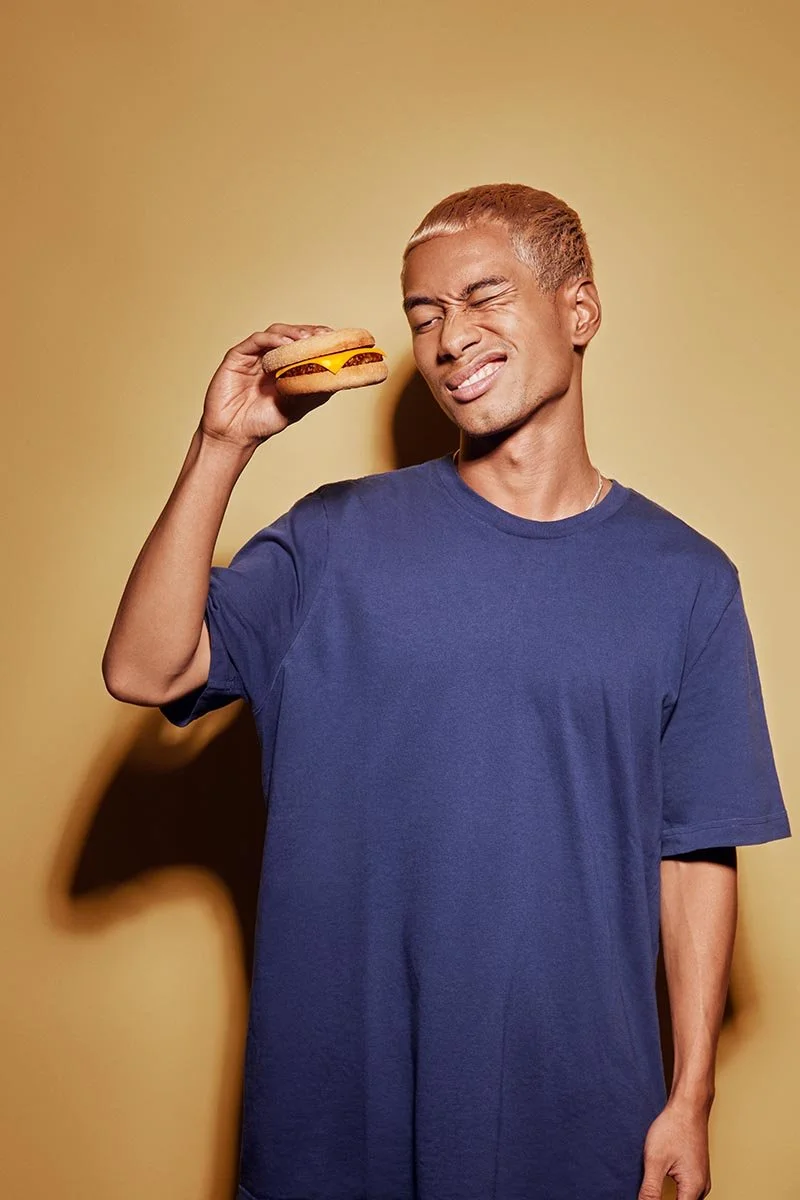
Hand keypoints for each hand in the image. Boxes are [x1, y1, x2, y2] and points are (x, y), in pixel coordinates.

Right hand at [200, 322, 335, 449]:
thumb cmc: (263, 422)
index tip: (335, 339)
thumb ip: (312, 389)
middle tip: (323, 335)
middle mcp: (270, 358)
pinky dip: (272, 339)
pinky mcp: (237, 356)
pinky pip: (256, 340)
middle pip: (291, 334)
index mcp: (285, 368)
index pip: (304, 346)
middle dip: (309, 333)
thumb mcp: (296, 405)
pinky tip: (285, 343)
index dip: (319, 340)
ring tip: (306, 339)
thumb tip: (337, 375)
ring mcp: (254, 356)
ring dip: (292, 333)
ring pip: (275, 332)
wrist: (235, 435)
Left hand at [637, 1100, 711, 1198]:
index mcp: (693, 1188)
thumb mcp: (655, 1160)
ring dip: (670, 1198)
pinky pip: (688, 1192)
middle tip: (648, 1193)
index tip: (647, 1198)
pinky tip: (662, 1187)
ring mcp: (701, 1180)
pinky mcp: (697, 1172)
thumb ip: (650, 1190)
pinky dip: (675, 1194)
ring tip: (652, 1192)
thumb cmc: (674, 1128)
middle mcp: (702, 1188)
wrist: (689, 1106)